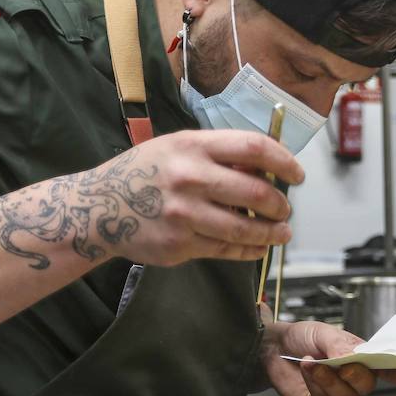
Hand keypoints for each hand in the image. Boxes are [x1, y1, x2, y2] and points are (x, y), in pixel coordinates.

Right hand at [105, 130, 303, 265]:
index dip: (284, 162)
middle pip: (257, 192)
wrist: (98, 207)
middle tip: (285, 210)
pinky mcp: (180, 244)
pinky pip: (226, 248)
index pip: (254, 148)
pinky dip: (250, 249)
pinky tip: (258, 247)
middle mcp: (191, 177)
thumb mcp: (178, 148)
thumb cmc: (146, 172)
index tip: (297, 175)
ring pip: (245, 227)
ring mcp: (185, 214)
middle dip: (280, 205)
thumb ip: (219, 156)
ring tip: (282, 233)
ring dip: (272, 233)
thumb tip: (268, 171)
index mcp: (193, 146)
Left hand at [259, 319, 395, 395]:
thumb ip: (339, 344)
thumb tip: (352, 357)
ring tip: (312, 363)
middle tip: (341, 365)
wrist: (272, 347)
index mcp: (361, 358)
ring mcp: (337, 395)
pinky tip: (306, 369)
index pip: (386, 368)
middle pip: (367, 386)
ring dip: (329, 380)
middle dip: (356, 376)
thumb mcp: (323, 332)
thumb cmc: (302, 338)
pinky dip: (316, 385)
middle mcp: (353, 379)